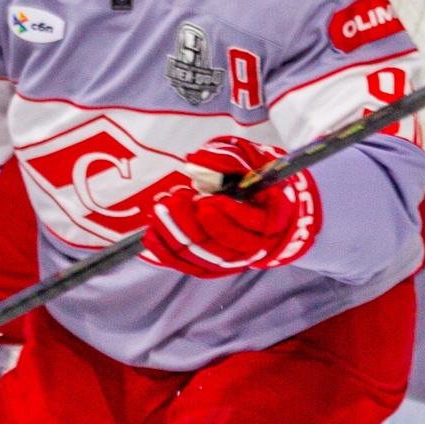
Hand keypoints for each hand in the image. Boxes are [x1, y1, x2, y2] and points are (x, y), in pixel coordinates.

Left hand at [142, 136, 321, 277]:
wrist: (258, 202)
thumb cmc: (252, 175)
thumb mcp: (246, 157)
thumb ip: (228, 157)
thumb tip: (198, 160)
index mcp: (273, 216)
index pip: (255, 222)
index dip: (232, 213)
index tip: (206, 199)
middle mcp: (257, 243)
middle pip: (226, 243)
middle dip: (196, 223)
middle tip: (173, 201)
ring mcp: (234, 258)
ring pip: (206, 256)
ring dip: (179, 235)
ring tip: (161, 212)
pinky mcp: (213, 266)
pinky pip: (190, 265)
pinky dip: (169, 252)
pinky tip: (151, 235)